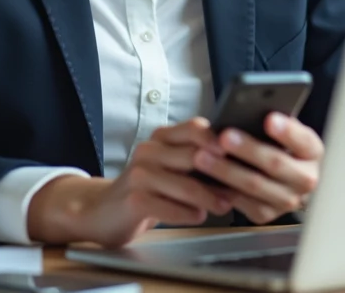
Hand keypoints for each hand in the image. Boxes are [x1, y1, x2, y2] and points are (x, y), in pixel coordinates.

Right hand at [27, 117, 237, 246]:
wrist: (103, 211)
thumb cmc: (147, 189)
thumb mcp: (169, 166)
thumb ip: (195, 159)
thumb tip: (238, 161)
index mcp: (161, 138)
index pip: (196, 128)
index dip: (221, 140)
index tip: (242, 154)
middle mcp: (149, 150)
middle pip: (195, 156)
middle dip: (221, 174)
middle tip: (241, 186)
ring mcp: (139, 173)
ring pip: (186, 184)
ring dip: (209, 198)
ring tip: (224, 205)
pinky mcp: (134, 199)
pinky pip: (170, 207)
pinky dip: (188, 214)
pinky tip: (198, 216)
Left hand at [191, 112, 321, 224]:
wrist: (284, 177)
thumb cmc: (279, 145)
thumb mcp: (283, 129)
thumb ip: (273, 121)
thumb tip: (250, 110)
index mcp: (312, 152)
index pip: (304, 140)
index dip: (287, 131)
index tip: (269, 119)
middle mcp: (306, 179)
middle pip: (276, 164)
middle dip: (247, 149)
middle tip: (224, 136)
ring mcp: (287, 200)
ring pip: (254, 186)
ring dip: (226, 171)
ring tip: (203, 156)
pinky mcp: (267, 214)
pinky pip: (242, 203)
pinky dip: (221, 190)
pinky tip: (204, 178)